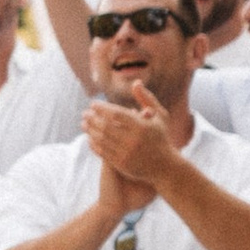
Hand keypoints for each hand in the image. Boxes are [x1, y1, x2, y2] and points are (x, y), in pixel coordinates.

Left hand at [82, 78, 172, 198]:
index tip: (93, 104)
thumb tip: (135, 82)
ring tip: (84, 123)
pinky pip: (102, 152)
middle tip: (85, 113)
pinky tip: (89, 137)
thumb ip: (147, 99)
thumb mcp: (160, 117)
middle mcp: (133, 140)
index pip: (116, 114)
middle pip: (106, 126)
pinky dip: (93, 143)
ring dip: (90, 130)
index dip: (102, 108)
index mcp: (142, 127)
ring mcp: (127, 153)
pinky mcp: (121, 164)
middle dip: (92, 118)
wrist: (165, 167)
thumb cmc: (161, 137)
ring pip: (102, 139)